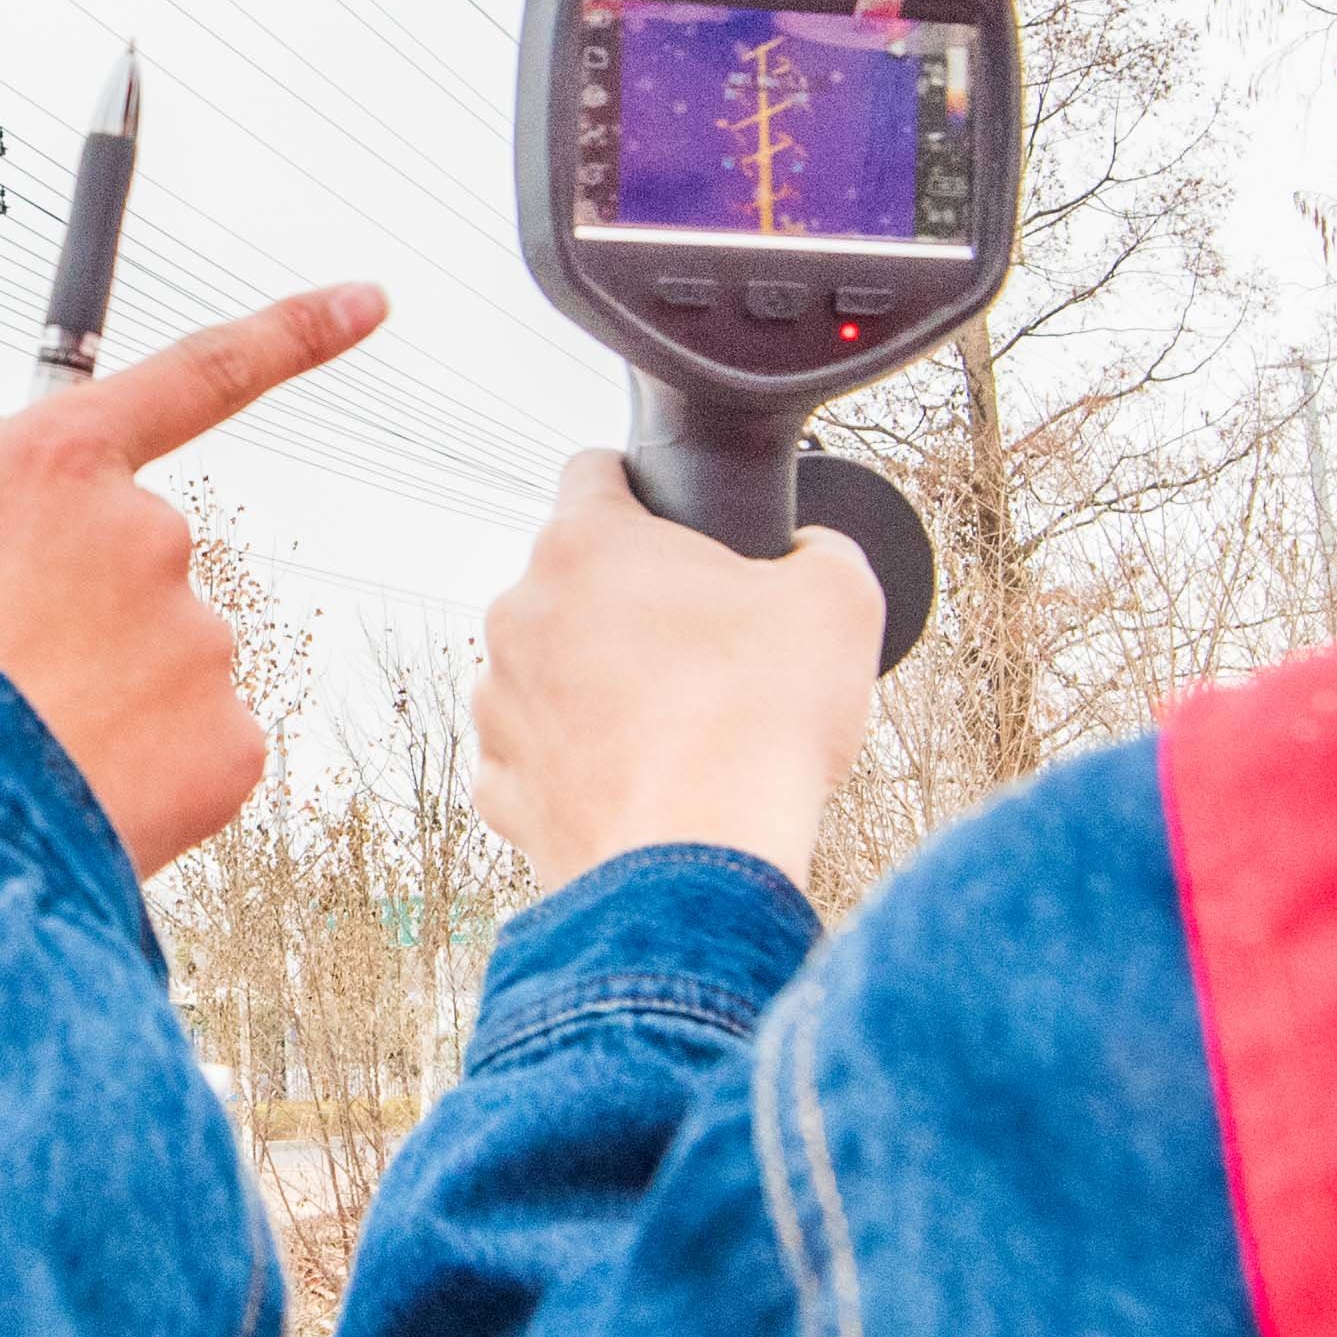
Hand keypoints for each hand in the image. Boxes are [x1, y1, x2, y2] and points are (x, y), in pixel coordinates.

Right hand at [0, 283, 392, 873]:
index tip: (368, 302)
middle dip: (76, 617)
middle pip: (135, 564)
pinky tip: (66, 795)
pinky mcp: (227, 744)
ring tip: (10, 751)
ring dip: (100, 703)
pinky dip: (137, 777)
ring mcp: (198, 639)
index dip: (291, 333)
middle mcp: (149, 533)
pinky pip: (190, 751)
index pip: (196, 375)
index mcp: (57, 462)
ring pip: (162, 665)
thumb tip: (6, 442)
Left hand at [468, 452, 888, 894]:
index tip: (680, 527)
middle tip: (702, 644)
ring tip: (671, 724)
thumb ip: (820, 547)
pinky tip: (638, 780)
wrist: (704, 865)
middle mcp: (516, 613)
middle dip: (626, 600)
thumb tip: (809, 552)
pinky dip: (577, 763)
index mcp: (583, 544)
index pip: (592, 470)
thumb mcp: (840, 597)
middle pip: (571, 580)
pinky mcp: (498, 787)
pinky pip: (537, 754)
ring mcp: (496, 704)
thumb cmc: (764, 721)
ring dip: (593, 681)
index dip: (643, 489)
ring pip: (546, 668)